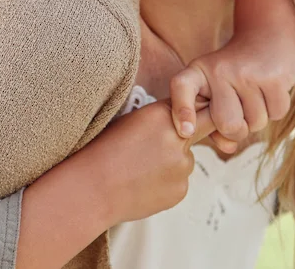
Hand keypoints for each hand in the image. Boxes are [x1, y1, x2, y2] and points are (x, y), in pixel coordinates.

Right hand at [81, 100, 215, 224]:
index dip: (197, 109)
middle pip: (202, 129)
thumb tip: (182, 119)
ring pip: (186, 160)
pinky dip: (166, 182)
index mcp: (162, 115)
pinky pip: (179, 181)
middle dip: (193, 131)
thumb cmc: (103, 151)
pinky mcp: (181, 190)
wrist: (92, 188)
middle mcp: (178, 139)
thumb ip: (161, 118)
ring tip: (141, 169)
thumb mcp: (129, 121)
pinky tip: (142, 183)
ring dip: (172, 162)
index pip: (197, 105)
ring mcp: (182, 167)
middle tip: (173, 138)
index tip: (194, 112)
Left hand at [169, 30, 294, 152]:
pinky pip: (276, 114)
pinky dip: (276, 109)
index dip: (182, 110)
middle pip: (227, 124)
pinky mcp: (274, 77)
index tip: (185, 131)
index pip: (181, 87)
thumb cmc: (236, 72)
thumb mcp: (216, 89)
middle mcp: (219, 70)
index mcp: (198, 72)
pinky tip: (270, 89)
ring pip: (255, 123)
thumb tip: (227, 148)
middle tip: (240, 111)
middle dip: (237, 129)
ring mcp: (247, 73)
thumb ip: (213, 122)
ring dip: (259, 117)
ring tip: (255, 93)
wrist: (269, 35)